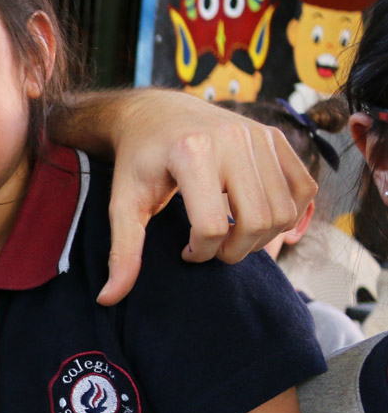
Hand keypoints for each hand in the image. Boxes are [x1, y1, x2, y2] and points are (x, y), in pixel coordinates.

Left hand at [99, 93, 311, 304]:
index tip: (184, 250)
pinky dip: (289, 214)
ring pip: (284, 210)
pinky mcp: (275, 137)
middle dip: (235, 251)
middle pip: (256, 221)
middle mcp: (231, 139)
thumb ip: (123, 250)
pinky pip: (303, 188)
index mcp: (190, 153)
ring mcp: (258, 135)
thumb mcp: (123, 203)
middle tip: (213, 251)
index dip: (200, 252)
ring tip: (231, 236)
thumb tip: (110, 299)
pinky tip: (257, 219)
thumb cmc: (138, 161)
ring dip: (262, 238)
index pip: (212, 226)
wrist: (154, 113)